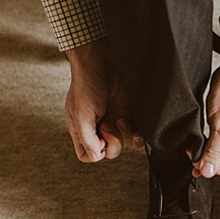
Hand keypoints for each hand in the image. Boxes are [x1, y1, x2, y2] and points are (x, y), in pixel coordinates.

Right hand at [64, 39, 143, 161]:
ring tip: (121, 119)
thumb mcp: (81, 114)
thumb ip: (87, 138)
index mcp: (82, 129)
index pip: (87, 155)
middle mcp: (98, 128)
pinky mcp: (129, 114)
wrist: (102, 62)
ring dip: (125, 136)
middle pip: (109, 152)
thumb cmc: (87, 85)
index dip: (95, 152)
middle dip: (112, 142)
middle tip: (109, 124)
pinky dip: (138, 136)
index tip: (100, 138)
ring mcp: (114, 121)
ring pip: (124, 144)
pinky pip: (136, 134)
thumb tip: (96, 156)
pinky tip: (137, 131)